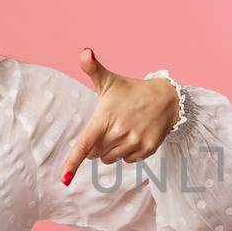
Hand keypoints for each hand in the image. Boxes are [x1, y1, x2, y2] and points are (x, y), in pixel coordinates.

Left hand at [60, 47, 180, 184]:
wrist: (167, 98)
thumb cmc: (131, 91)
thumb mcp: (110, 80)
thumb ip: (92, 68)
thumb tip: (84, 51)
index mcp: (104, 116)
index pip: (85, 144)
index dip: (73, 162)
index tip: (64, 179)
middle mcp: (119, 131)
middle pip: (95, 154)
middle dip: (97, 144)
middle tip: (109, 127)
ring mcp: (135, 141)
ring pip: (110, 159)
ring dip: (111, 149)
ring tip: (123, 130)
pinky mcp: (147, 149)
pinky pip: (128, 161)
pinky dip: (127, 152)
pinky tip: (135, 136)